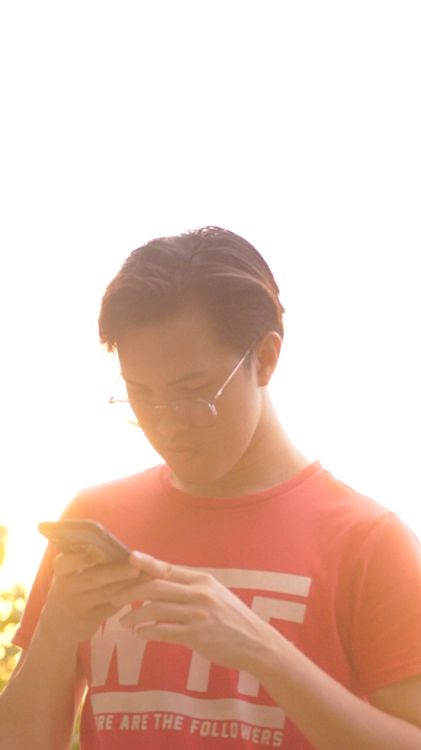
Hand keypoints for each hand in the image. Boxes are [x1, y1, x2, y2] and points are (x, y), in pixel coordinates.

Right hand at [39, 551, 141, 646]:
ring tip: (144, 578)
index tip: (95, 554)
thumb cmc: (71, 590)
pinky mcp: (86, 622)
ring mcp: (76, 606)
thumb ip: (85, 562)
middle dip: (116, 572)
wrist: (57, 626)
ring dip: (125, 585)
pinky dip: (124, 599)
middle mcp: (66, 589)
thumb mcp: (69, 576)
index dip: (79, 559)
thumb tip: (118, 548)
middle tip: (136, 568)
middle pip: (92, 578)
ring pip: (104, 594)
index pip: (63, 563)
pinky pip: (108, 609)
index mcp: (61, 572)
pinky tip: (138, 592)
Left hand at [111, 551, 279, 673]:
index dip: (145, 563)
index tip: (128, 559)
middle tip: (113, 598)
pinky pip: (164, 631)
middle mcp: (199, 593)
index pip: (167, 569)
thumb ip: (191, 589)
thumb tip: (161, 585)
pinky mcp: (197, 635)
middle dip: (130, 592)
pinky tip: (140, 634)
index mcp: (202, 579)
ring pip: (156, 610)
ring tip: (123, 622)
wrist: (257, 643)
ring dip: (135, 616)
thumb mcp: (215, 595)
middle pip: (156, 587)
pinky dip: (148, 632)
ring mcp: (198, 614)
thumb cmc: (233, 619)